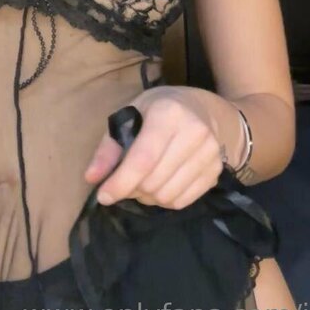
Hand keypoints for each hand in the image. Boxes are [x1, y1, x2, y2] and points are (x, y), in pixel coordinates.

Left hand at [82, 86, 226, 210]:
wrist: (203, 108)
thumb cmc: (160, 108)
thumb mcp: (131, 114)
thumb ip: (110, 146)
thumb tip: (92, 178)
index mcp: (168, 114)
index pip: (143, 159)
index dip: (121, 182)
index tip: (103, 196)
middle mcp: (194, 132)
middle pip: (154, 181)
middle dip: (132, 189)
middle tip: (125, 182)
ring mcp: (209, 154)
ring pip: (168, 195)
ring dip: (148, 198)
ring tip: (143, 183)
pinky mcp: (216, 171)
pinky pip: (183, 201)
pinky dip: (165, 201)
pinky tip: (160, 186)